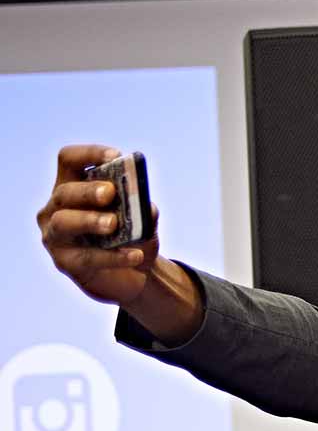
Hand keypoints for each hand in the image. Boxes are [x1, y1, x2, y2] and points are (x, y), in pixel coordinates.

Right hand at [36, 144, 200, 341]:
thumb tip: (148, 207)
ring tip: (113, 224)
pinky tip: (135, 255)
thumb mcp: (142, 221)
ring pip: (64, 222)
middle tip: (109, 193)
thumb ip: (143, 211)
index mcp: (73, 186)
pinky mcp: (64, 262)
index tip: (116, 156)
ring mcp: (55, 236)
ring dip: (90, 220)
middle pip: (65, 192)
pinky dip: (112, 256)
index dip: (89, 154)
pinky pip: (86, 257)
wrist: (132, 276)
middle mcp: (57, 208)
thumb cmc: (131, 238)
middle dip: (87, 191)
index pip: (69, 160)